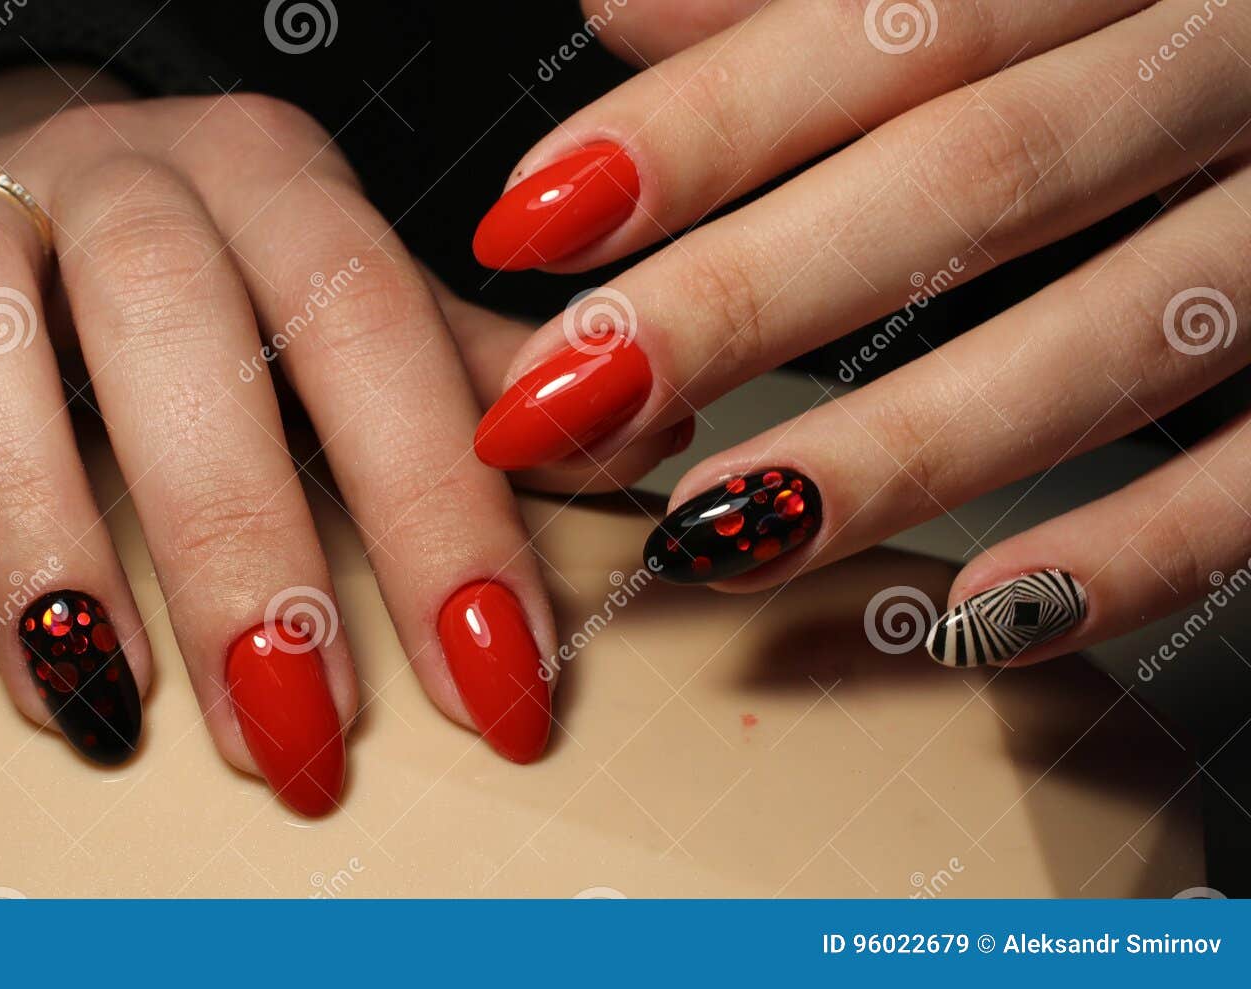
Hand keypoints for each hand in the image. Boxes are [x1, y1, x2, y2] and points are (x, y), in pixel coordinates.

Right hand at [0, 66, 674, 812]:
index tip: (491, 686)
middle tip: (289, 733)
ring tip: (96, 702)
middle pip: (169, 328)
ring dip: (36, 528)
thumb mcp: (365, 298)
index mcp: (275, 175)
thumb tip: (636, 435)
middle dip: (235, 545)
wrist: (47, 156)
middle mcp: (117, 170)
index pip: (370, 331)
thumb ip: (477, 372)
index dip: (438, 514)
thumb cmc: (226, 261)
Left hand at [470, 0, 1250, 667]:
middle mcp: (1239, 47)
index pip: (893, 21)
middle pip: (974, 178)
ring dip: (897, 450)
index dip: (705, 127)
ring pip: (1113, 339)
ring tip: (714, 529)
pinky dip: (1129, 558)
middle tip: (566, 397)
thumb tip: (629, 9)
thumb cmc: (1186, 8)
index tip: (534, 221)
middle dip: (748, 300)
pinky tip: (974, 616)